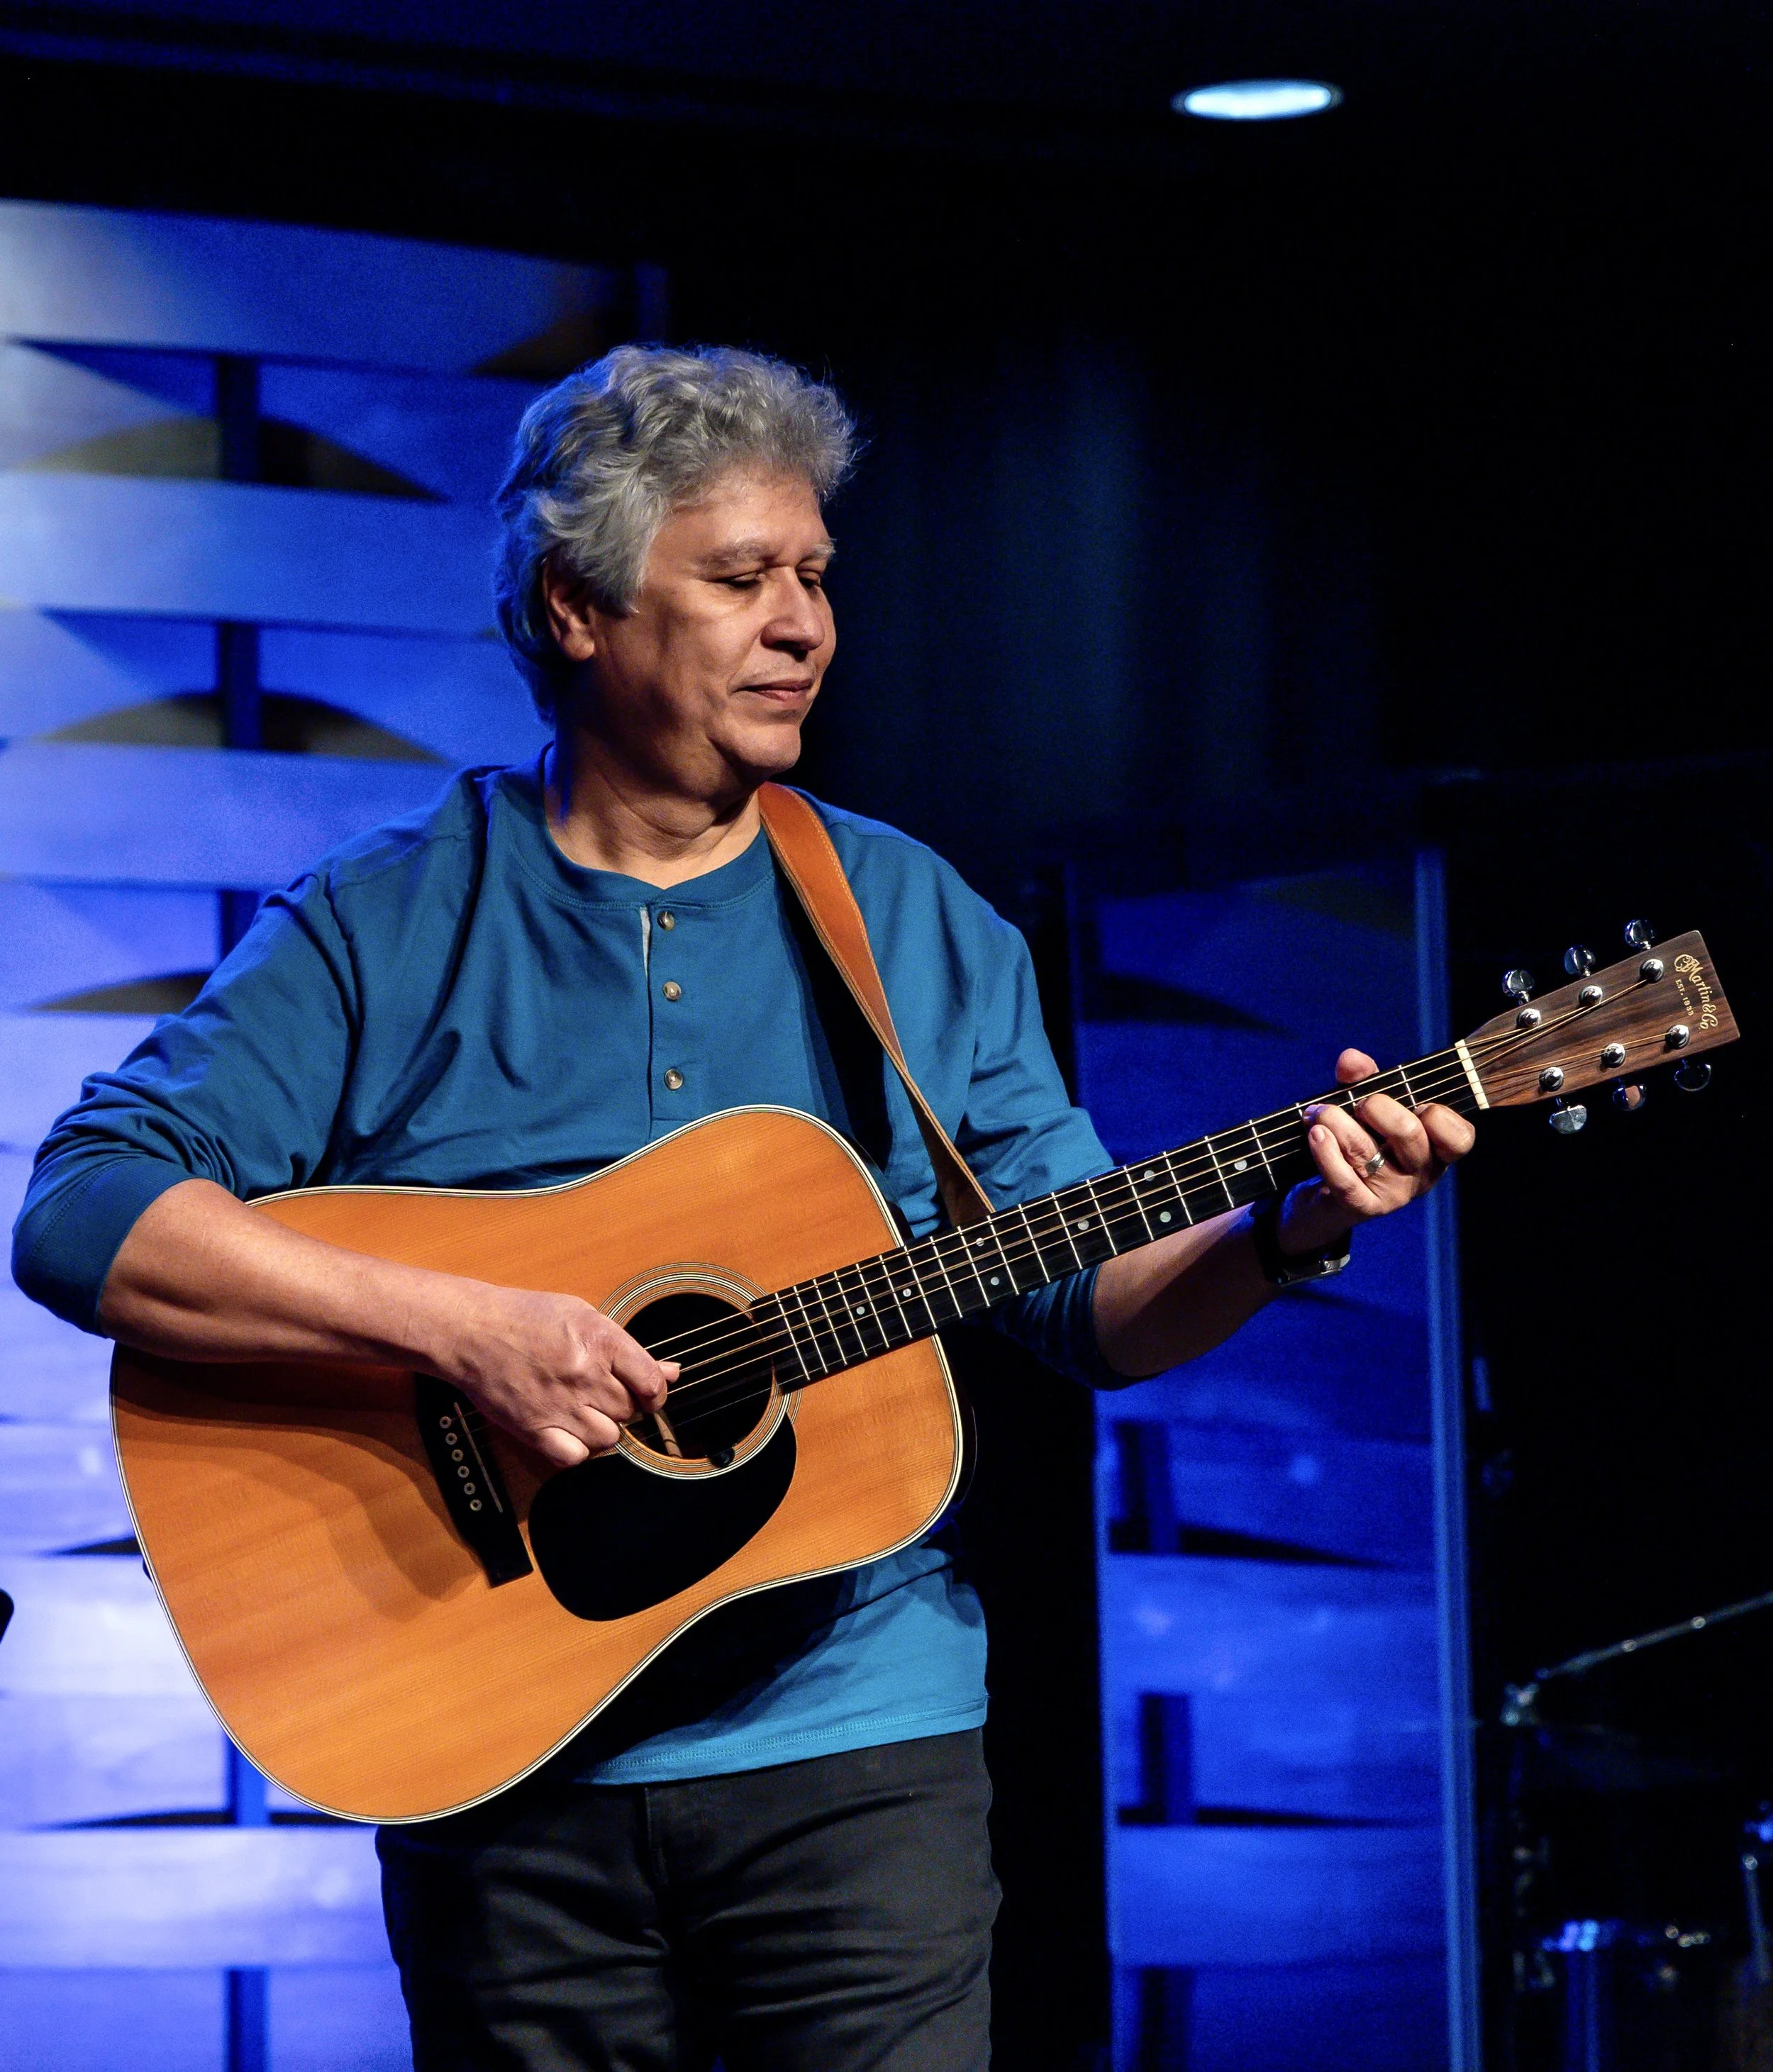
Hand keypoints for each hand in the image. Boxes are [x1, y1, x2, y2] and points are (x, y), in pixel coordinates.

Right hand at [430, 1281, 676, 1469]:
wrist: (470, 1330)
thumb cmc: (526, 1317)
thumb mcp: (584, 1316)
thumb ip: (629, 1350)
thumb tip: (673, 1372)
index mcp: (601, 1341)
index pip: (652, 1383)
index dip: (655, 1394)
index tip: (647, 1395)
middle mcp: (584, 1374)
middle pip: (628, 1411)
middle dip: (621, 1405)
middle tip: (598, 1391)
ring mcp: (559, 1404)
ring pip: (608, 1438)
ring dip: (601, 1428)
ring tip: (581, 1409)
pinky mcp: (533, 1429)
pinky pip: (576, 1457)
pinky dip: (577, 1449)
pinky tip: (568, 1430)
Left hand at [1279, 1047, 1476, 1256]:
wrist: (1328, 1197)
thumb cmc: (1360, 1142)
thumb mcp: (1366, 1106)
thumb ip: (1364, 1079)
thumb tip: (1352, 1059)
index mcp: (1436, 1149)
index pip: (1459, 1136)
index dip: (1437, 1113)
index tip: (1414, 1102)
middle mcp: (1421, 1174)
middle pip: (1408, 1133)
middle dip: (1376, 1107)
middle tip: (1357, 1104)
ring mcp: (1393, 1194)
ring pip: (1366, 1151)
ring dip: (1335, 1121)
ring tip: (1318, 1112)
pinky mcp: (1362, 1207)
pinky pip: (1344, 1180)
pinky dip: (1326, 1152)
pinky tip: (1315, 1134)